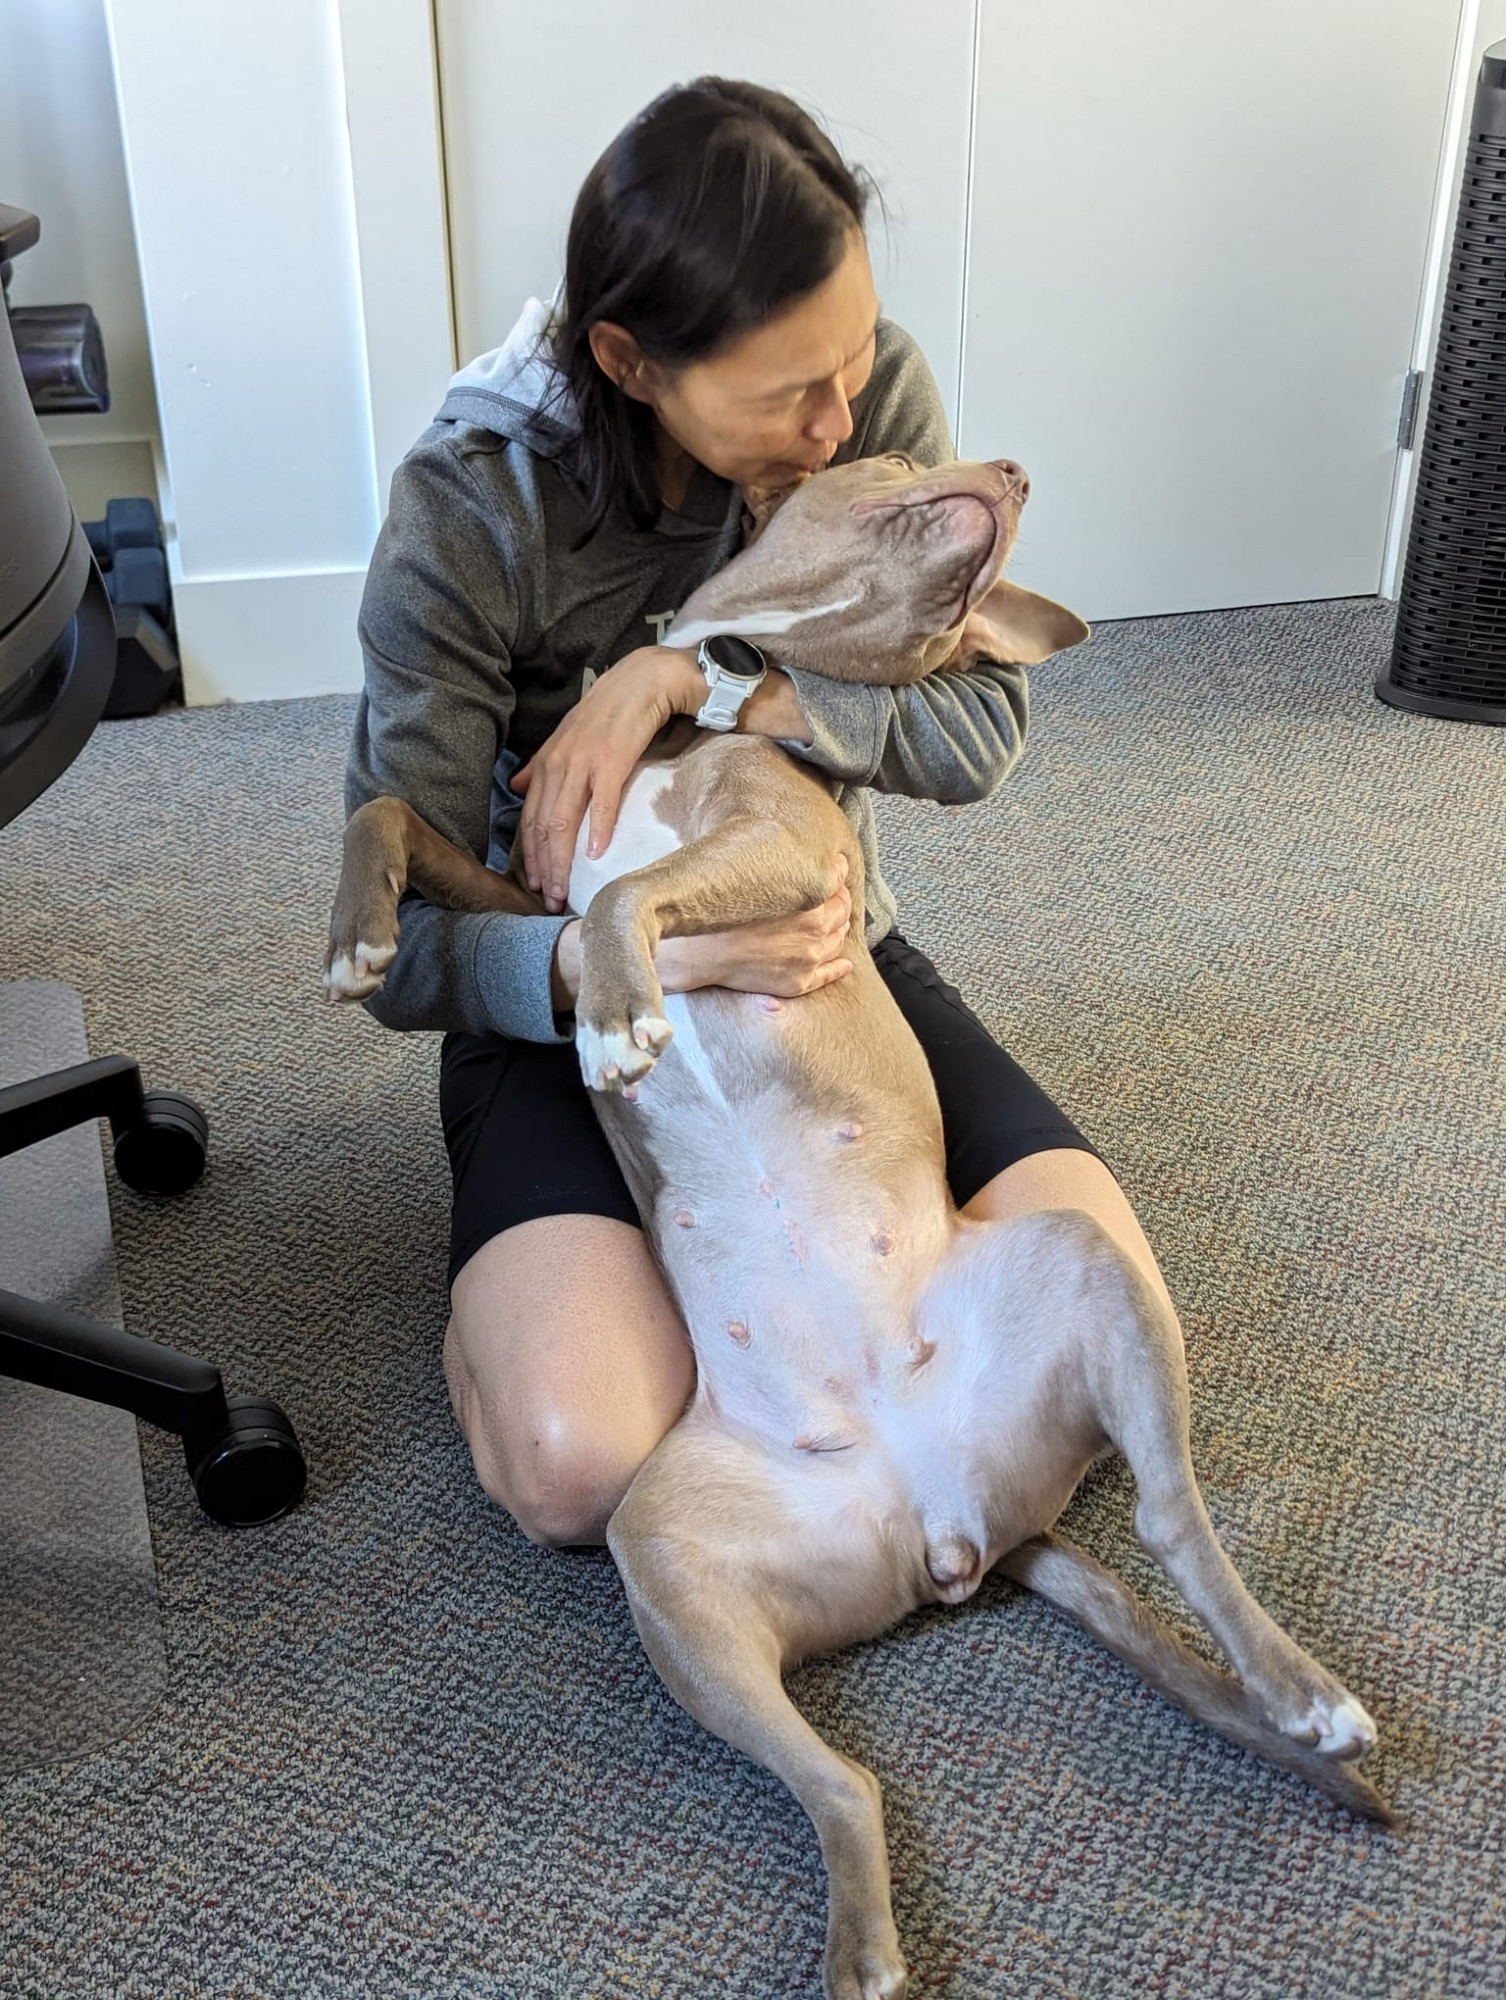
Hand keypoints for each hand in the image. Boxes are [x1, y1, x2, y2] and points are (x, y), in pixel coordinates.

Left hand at [514, 646, 702, 911]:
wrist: (643, 680)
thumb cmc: (609, 711)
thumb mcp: (566, 737)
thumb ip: (540, 765)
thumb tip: (516, 785)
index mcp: (548, 763)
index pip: (530, 818)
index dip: (530, 855)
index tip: (534, 886)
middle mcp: (560, 765)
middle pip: (543, 826)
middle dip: (544, 868)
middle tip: (549, 901)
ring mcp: (584, 763)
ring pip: (564, 821)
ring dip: (563, 861)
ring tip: (565, 891)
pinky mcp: (613, 760)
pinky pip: (602, 801)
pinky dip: (598, 829)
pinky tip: (596, 854)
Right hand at [661, 853, 855, 997]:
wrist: (698, 951)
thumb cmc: (722, 912)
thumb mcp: (756, 877)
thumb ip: (787, 868)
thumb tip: (809, 857)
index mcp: (809, 904)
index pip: (837, 885)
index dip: (836, 875)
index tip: (834, 869)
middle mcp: (815, 932)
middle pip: (842, 913)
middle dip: (838, 902)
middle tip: (832, 895)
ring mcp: (808, 959)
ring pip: (838, 942)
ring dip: (837, 931)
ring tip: (831, 924)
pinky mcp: (798, 982)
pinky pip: (830, 974)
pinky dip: (839, 967)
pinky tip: (843, 963)